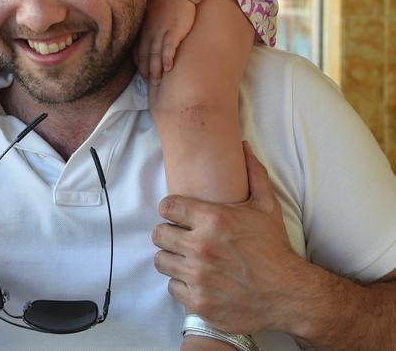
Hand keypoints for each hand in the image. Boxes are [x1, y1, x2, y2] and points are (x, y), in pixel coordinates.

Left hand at [135, 0, 196, 83]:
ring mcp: (161, 32)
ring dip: (155, 69)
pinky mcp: (174, 30)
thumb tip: (145, 40)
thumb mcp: (149, 15)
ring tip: (157, 81)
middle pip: (145, 55)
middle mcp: (149, 32)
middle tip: (150, 84)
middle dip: (146, 71)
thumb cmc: (163, 2)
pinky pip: (169, 46)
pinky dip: (167, 57)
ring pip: (155, 54)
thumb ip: (145, 28)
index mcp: (143, 29)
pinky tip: (168, 67)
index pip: (137, 51)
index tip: (143, 75)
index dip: (140, 64)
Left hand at [152, 142, 302, 333]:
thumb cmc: (274, 248)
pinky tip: (195, 279)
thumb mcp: (266, 206)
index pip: (167, 206)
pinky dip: (181, 284)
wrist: (288, 294)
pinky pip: (171, 287)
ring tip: (185, 257)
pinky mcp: (198, 301)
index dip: (170, 209)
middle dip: (167, 233)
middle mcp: (201, 247)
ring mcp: (198, 276)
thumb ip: (253, 173)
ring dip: (171, 258)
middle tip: (179, 236)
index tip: (177, 214)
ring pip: (161, 261)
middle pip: (158, 234)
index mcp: (213, 219)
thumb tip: (243, 146)